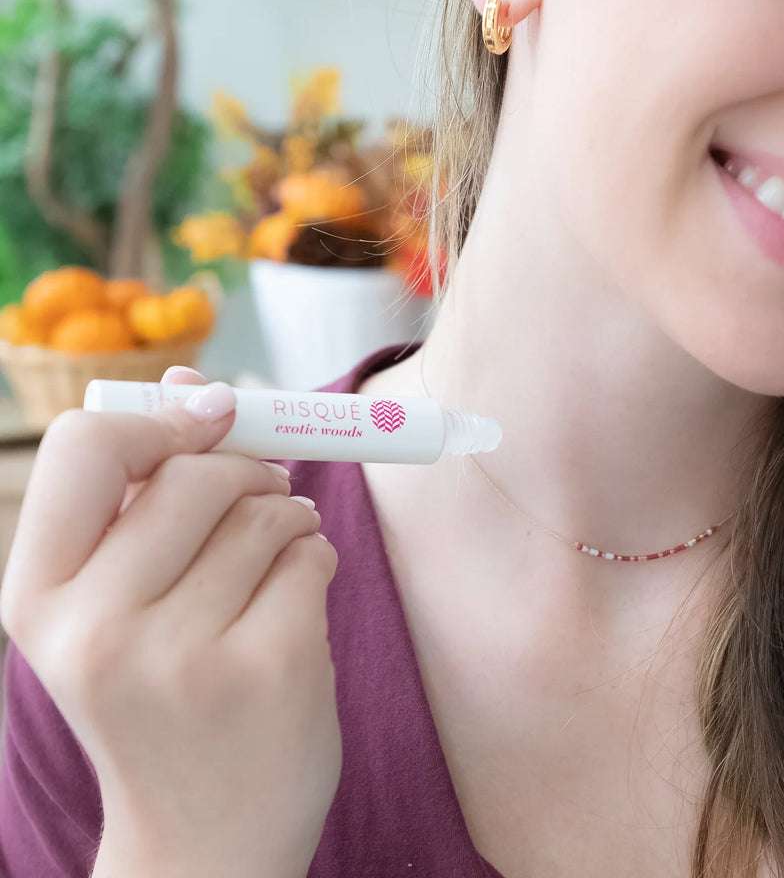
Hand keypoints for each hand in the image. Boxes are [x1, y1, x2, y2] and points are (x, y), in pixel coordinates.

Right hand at [0, 366, 340, 877]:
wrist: (204, 840)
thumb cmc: (161, 699)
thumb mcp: (119, 603)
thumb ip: (145, 489)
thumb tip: (187, 380)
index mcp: (40, 598)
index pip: (85, 445)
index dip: (159, 421)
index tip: (208, 423)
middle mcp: (97, 628)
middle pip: (200, 472)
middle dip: (248, 471)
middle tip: (261, 497)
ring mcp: (184, 656)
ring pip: (269, 511)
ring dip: (288, 520)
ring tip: (272, 564)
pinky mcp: (269, 669)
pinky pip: (313, 556)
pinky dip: (316, 563)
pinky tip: (293, 610)